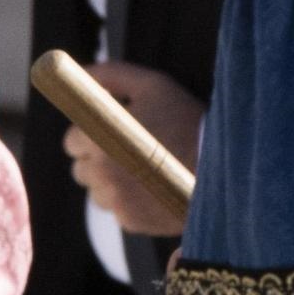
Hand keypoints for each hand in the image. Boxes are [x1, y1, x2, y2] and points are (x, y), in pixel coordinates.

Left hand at [66, 59, 205, 239]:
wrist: (222, 163)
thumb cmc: (185, 119)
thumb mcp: (152, 85)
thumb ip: (110, 76)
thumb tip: (79, 72)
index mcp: (99, 137)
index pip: (71, 141)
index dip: (90, 135)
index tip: (112, 132)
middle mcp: (100, 172)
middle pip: (81, 169)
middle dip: (99, 159)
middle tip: (131, 150)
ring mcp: (114, 200)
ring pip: (98, 192)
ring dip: (113, 182)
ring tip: (147, 170)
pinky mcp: (130, 222)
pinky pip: (119, 210)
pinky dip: (131, 201)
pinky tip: (156, 187)